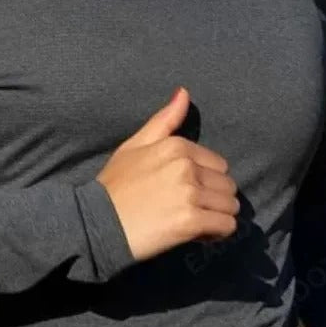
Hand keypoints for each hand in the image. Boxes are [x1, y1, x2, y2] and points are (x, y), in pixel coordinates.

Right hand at [95, 86, 239, 261]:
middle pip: (227, 185)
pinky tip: (198, 235)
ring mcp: (189, 193)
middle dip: (215, 199)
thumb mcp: (135, 145)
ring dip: (217, 217)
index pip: (219, 164)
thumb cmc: (115, 185)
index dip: (207, 181)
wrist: (96, 221)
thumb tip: (184, 92)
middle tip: (192, 210)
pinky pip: (225, 227)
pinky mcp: (190, 221)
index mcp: (177, 146)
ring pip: (230, 206)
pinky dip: (217, 234)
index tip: (190, 193)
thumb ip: (164, 120)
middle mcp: (186, 166)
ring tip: (196, 223)